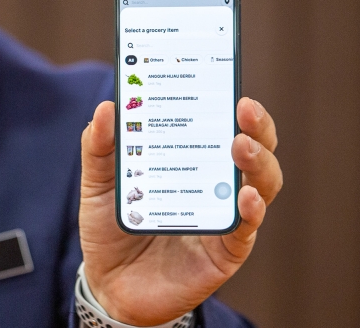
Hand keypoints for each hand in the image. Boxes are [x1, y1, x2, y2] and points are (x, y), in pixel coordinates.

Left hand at [79, 97, 281, 324]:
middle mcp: (215, 184)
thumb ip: (99, 146)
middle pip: (253, 149)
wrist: (108, 284)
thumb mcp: (98, 182)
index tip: (227, 75)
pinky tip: (245, 196)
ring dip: (257, 161)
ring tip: (241, 145)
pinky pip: (246, 230)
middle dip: (256, 125)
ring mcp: (224, 217)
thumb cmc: (110, 227)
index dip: (231, 101)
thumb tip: (108, 106)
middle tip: (244, 107)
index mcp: (191, 160)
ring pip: (261, 184)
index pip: (221, 124)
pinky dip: (250, 211)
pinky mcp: (225, 252)